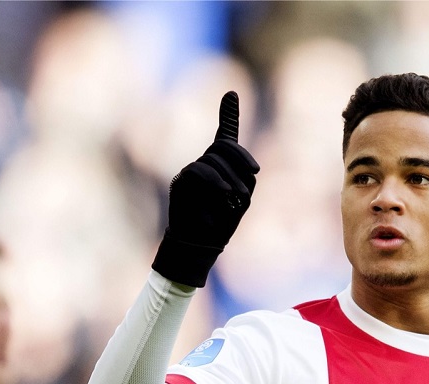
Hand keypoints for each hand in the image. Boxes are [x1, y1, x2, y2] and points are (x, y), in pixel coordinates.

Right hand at [152, 91, 259, 287]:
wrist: (199, 243)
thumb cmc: (222, 223)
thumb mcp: (241, 198)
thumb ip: (243, 177)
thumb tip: (241, 165)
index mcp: (222, 166)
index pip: (225, 135)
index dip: (228, 114)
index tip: (231, 94)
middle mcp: (205, 163)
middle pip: (223, 146)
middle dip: (241, 161)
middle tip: (248, 186)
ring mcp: (192, 171)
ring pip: (213, 159)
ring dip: (229, 180)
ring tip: (233, 200)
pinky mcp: (180, 181)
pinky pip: (199, 171)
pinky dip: (214, 183)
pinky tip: (223, 195)